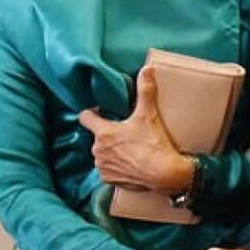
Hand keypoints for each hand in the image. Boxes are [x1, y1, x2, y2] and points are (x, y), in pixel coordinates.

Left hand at [79, 66, 192, 194]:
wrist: (164, 174)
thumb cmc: (154, 144)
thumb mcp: (149, 114)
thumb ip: (145, 90)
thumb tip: (146, 69)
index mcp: (103, 132)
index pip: (85, 117)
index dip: (92, 113)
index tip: (103, 112)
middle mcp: (97, 150)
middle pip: (97, 136)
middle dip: (108, 134)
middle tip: (125, 131)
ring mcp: (102, 166)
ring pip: (102, 154)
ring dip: (111, 151)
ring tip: (129, 149)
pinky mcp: (108, 180)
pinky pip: (108, 170)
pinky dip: (116, 167)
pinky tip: (130, 164)